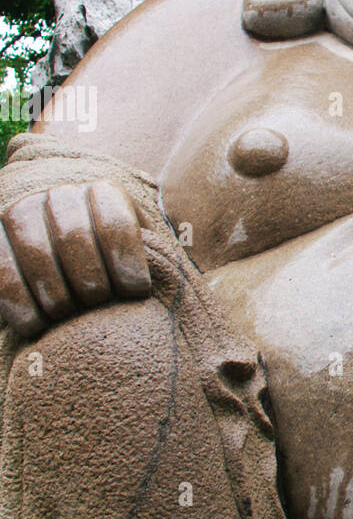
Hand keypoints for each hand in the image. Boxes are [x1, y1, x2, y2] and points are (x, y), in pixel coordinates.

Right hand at [0, 180, 150, 337]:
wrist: (67, 270)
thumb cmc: (117, 269)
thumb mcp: (144, 252)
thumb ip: (156, 255)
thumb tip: (169, 270)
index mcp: (104, 192)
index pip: (115, 223)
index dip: (127, 262)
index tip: (136, 293)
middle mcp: (60, 195)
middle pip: (74, 237)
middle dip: (90, 280)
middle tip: (98, 306)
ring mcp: (21, 212)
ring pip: (37, 254)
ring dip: (56, 293)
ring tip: (69, 317)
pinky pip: (3, 271)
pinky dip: (20, 303)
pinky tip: (37, 326)